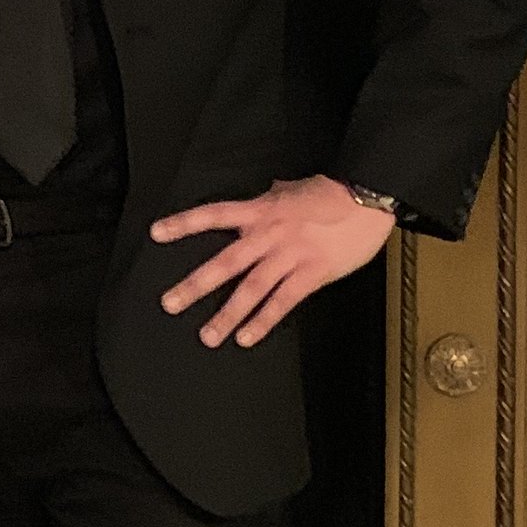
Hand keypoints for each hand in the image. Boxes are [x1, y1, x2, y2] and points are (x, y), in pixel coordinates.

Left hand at [152, 174, 393, 350]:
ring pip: (251, 289)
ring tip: (207, 336)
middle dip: (196, 284)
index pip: (214, 215)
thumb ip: (275, 194)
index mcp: (261, 210)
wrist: (369, 198)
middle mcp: (269, 234)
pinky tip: (247, 338)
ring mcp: (290, 255)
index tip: (157, 234)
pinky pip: (283, 302)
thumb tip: (267, 191)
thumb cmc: (334, 193)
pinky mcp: (312, 274)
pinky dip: (263, 321)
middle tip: (169, 303)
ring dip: (227, 315)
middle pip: (225, 261)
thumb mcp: (295, 188)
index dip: (184, 223)